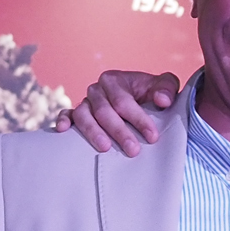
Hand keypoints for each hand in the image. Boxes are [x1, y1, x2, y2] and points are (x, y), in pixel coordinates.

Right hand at [51, 69, 181, 154]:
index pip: (124, 100)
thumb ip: (166, 88)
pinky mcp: (76, 114)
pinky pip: (66, 115)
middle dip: (119, 131)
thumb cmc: (150, 94)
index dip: (138, 119)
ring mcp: (85, 102)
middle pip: (104, 111)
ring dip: (93, 132)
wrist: (138, 100)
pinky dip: (63, 121)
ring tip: (105, 148)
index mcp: (115, 80)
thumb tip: (162, 101)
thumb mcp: (163, 86)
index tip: (152, 137)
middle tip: (133, 150)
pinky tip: (63, 131)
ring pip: (84, 116)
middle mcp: (97, 90)